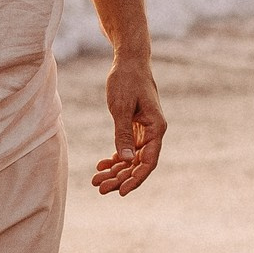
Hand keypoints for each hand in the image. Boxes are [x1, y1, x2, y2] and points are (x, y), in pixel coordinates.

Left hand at [94, 56, 165, 195]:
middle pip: (139, 164)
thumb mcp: (121, 108)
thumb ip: (123, 135)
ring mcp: (145, 130)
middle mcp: (154, 132)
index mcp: (157, 127)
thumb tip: (124, 161)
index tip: (121, 192)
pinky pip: (127, 148)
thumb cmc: (126, 80)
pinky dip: (115, 158)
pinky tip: (102, 166)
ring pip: (132, 158)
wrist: (129, 61)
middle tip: (100, 188)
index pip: (148, 161)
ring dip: (116, 171)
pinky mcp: (136, 126)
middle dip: (120, 178)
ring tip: (96, 180)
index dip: (136, 179)